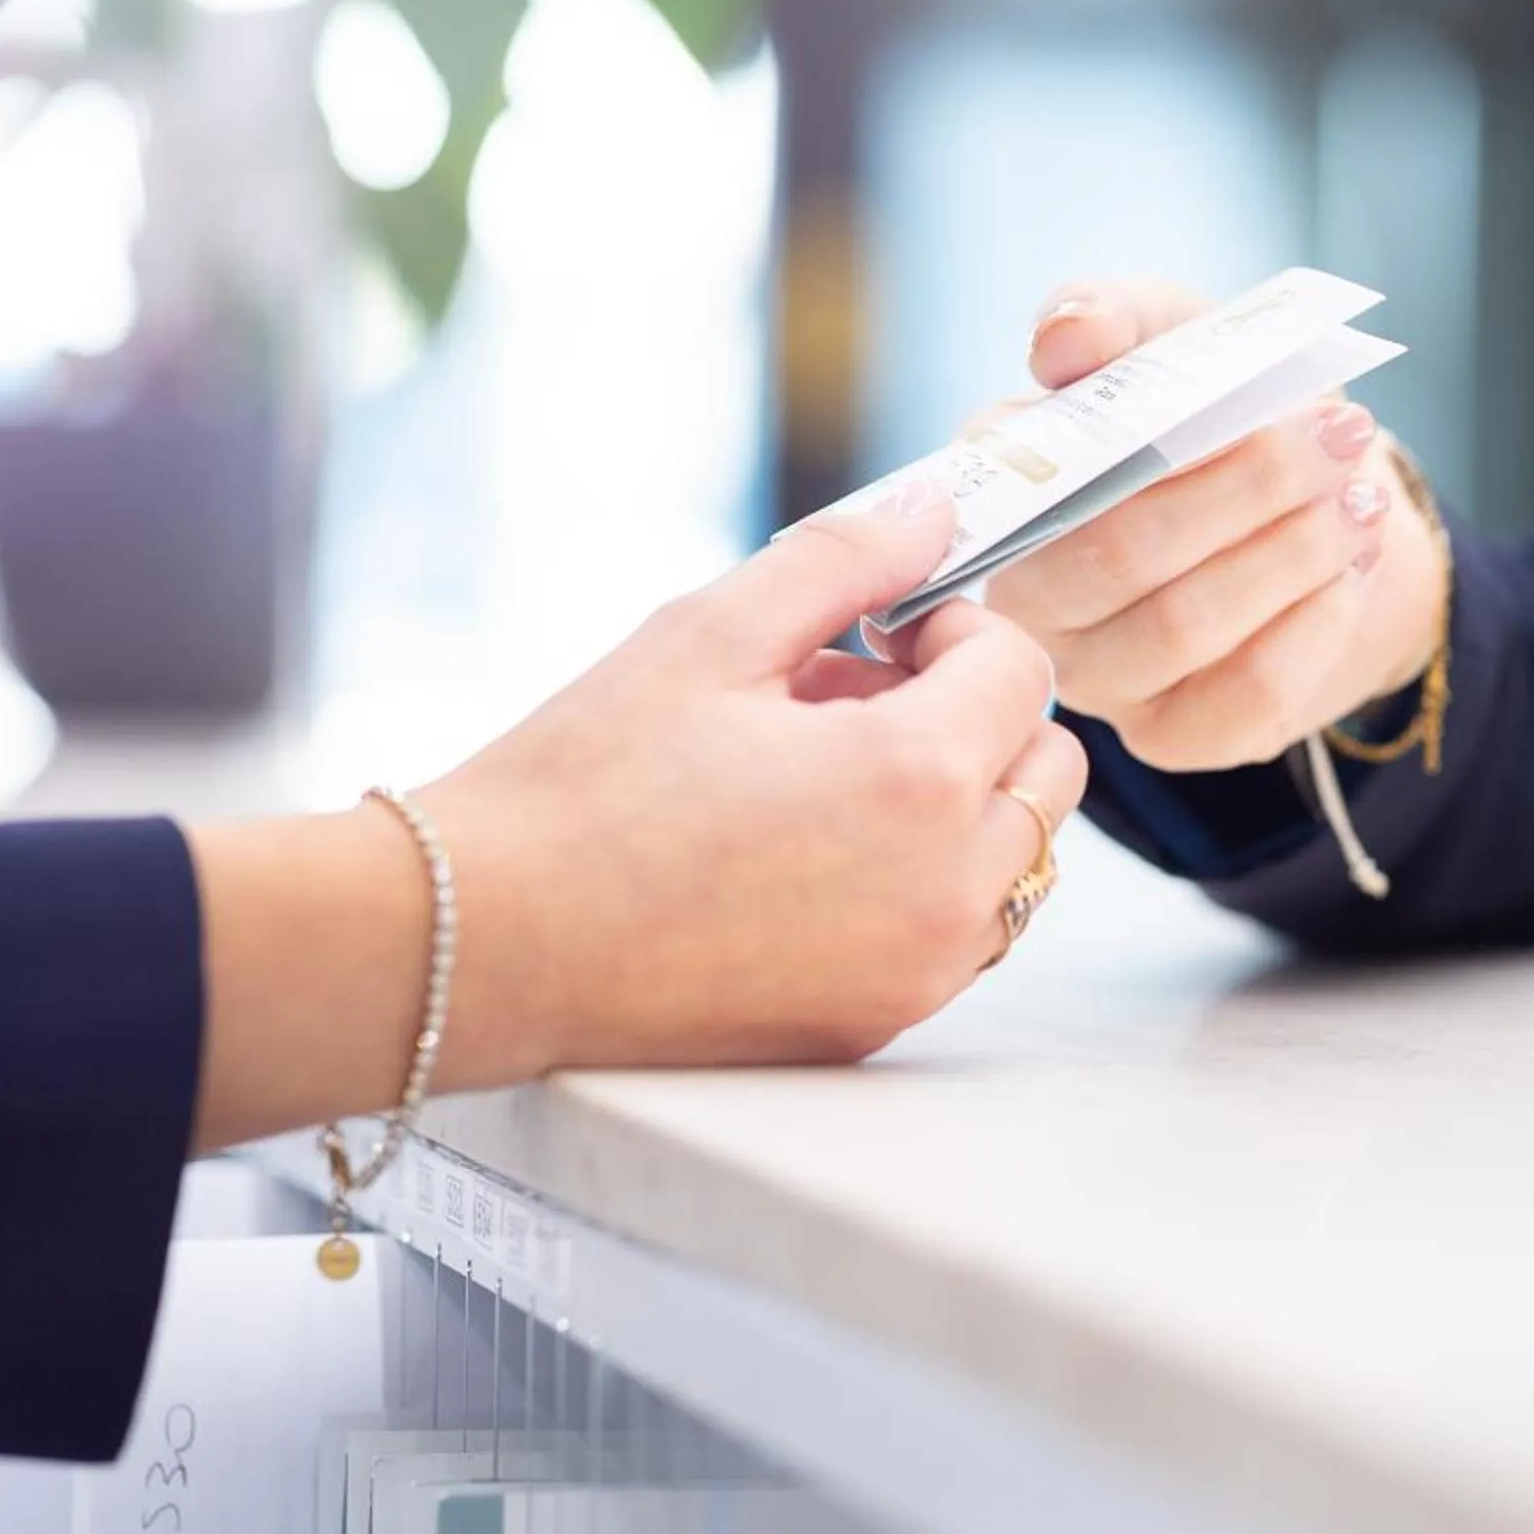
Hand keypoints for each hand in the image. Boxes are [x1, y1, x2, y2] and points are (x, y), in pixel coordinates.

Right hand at [191, 486, 1082, 1147]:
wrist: (485, 940)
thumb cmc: (582, 783)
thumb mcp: (711, 631)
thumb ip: (848, 559)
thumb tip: (939, 510)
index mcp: (917, 779)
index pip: (1022, 671)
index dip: (957, 629)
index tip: (880, 632)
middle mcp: (945, 889)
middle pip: (1048, 770)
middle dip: (976, 714)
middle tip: (855, 696)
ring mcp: (918, 971)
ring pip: (1016, 858)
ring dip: (958, 799)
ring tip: (823, 774)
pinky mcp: (876, 1022)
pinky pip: (959, 931)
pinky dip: (924, 878)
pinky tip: (808, 851)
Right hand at [981, 281, 1445, 775]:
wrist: (1317, 512)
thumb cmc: (1227, 419)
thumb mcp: (1179, 339)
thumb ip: (1114, 314)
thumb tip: (1066, 339)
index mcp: (1006, 489)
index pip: (1042, 475)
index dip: (1142, 441)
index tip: (1258, 394)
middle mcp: (1027, 595)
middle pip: (1118, 555)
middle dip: (1248, 488)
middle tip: (1339, 434)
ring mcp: (1094, 678)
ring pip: (1183, 627)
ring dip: (1291, 552)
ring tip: (1359, 496)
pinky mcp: (1171, 736)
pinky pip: (1243, 697)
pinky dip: (1314, 622)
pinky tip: (1350, 569)